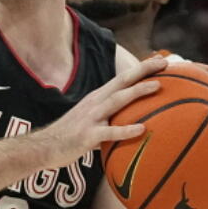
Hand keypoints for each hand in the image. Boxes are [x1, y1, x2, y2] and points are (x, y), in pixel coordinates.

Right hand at [39, 56, 166, 165]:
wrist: (43, 147)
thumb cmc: (69, 136)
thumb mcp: (90, 120)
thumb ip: (109, 119)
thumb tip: (131, 126)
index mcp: (97, 98)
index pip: (122, 78)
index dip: (140, 69)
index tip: (160, 61)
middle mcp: (95, 102)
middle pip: (122, 81)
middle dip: (143, 70)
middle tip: (164, 63)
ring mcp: (91, 117)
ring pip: (118, 100)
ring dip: (138, 91)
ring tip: (157, 86)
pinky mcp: (88, 135)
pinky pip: (110, 132)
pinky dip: (126, 130)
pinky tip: (142, 129)